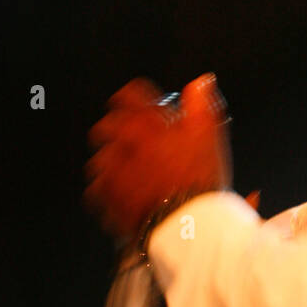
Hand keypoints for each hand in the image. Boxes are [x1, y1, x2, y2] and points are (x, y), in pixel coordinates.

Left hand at [83, 73, 231, 238]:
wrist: (187, 223)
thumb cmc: (200, 180)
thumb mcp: (209, 135)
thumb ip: (201, 105)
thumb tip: (200, 83)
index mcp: (146, 123)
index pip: (130, 95)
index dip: (135, 97)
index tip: (138, 103)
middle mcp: (124, 143)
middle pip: (108, 125)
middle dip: (119, 129)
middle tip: (133, 140)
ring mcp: (113, 171)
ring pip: (102, 158)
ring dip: (112, 161)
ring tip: (128, 170)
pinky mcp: (108, 198)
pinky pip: (97, 189)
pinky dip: (106, 190)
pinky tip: (119, 193)